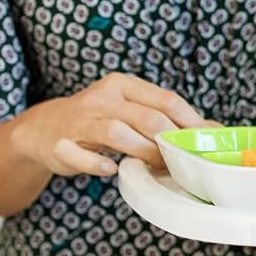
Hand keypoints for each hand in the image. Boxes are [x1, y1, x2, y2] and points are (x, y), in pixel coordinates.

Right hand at [11, 73, 205, 177]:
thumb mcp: (128, 108)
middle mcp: (102, 98)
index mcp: (122, 84)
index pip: (165, 100)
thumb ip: (161, 115)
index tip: (207, 140)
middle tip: (184, 160)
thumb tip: (211, 129)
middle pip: (146, 118)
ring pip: (118, 133)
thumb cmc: (98, 119)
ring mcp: (80, 121)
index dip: (191, 121)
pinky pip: (82, 156)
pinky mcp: (62, 145)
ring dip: (143, 152)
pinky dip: (99, 165)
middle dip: (170, 141)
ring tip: (158, 167)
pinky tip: (113, 170)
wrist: (45, 128)